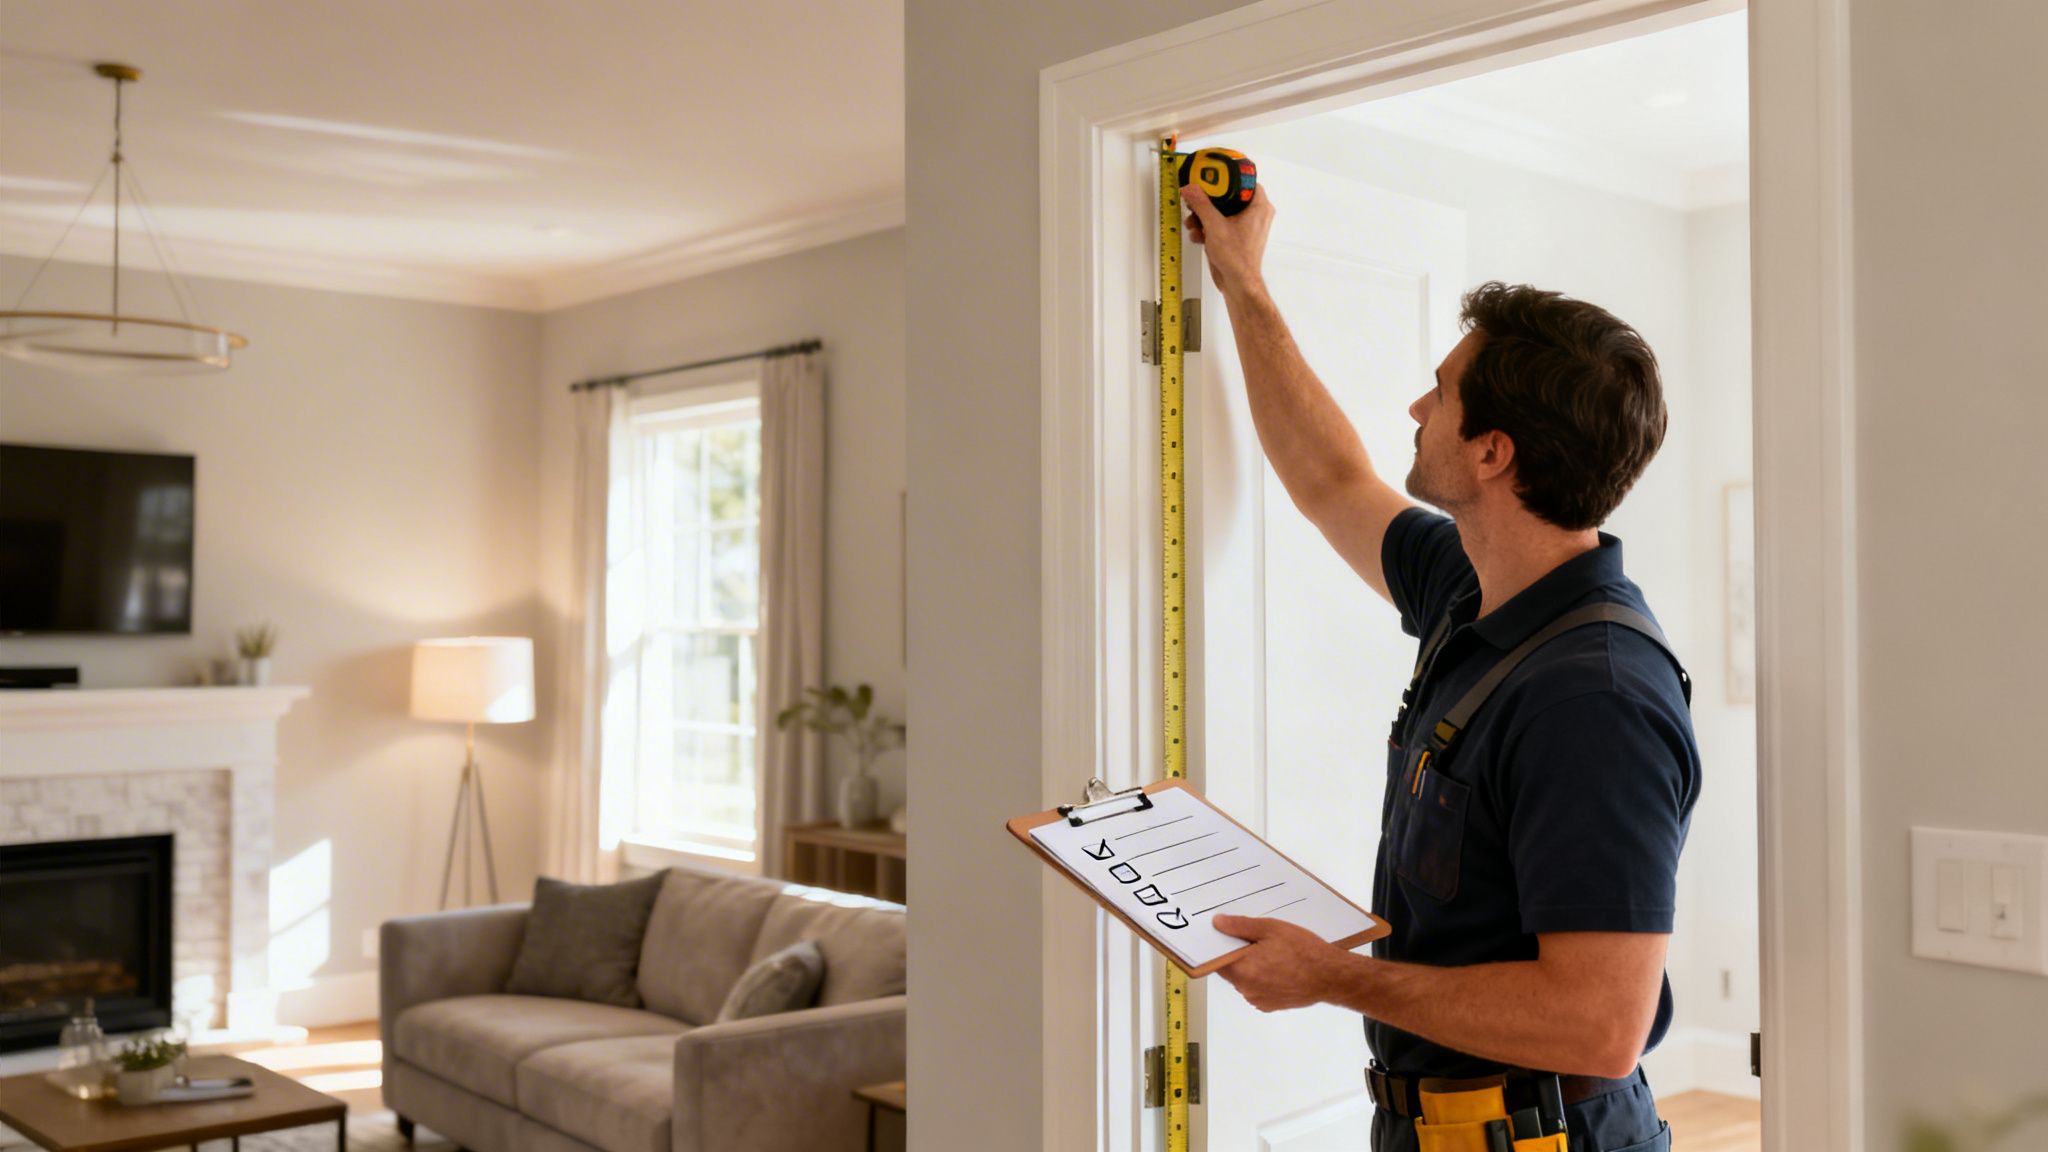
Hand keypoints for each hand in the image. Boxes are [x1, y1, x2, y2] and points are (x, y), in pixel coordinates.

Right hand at [1180, 182, 1274, 297]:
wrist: (1237, 283)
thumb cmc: (1237, 258)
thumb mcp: (1214, 225)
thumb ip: (1201, 204)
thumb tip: (1191, 189)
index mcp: (1259, 207)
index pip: (1245, 181)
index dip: (1227, 178)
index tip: (1211, 176)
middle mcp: (1255, 215)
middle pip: (1229, 197)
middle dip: (1208, 202)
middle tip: (1196, 201)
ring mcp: (1246, 227)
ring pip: (1222, 212)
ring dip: (1204, 217)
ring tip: (1193, 223)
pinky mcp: (1236, 237)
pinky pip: (1221, 225)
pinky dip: (1208, 228)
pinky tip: (1198, 235)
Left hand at [1212, 914, 1352, 1011]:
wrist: (1331, 976)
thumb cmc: (1303, 951)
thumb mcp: (1270, 928)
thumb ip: (1240, 926)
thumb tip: (1218, 923)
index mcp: (1242, 970)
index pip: (1217, 959)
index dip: (1222, 946)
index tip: (1230, 936)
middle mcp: (1246, 989)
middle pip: (1231, 970)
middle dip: (1240, 956)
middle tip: (1259, 942)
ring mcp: (1258, 1000)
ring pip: (1246, 980)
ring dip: (1253, 968)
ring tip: (1275, 955)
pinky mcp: (1271, 1006)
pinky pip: (1258, 990)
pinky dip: (1264, 979)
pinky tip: (1281, 968)